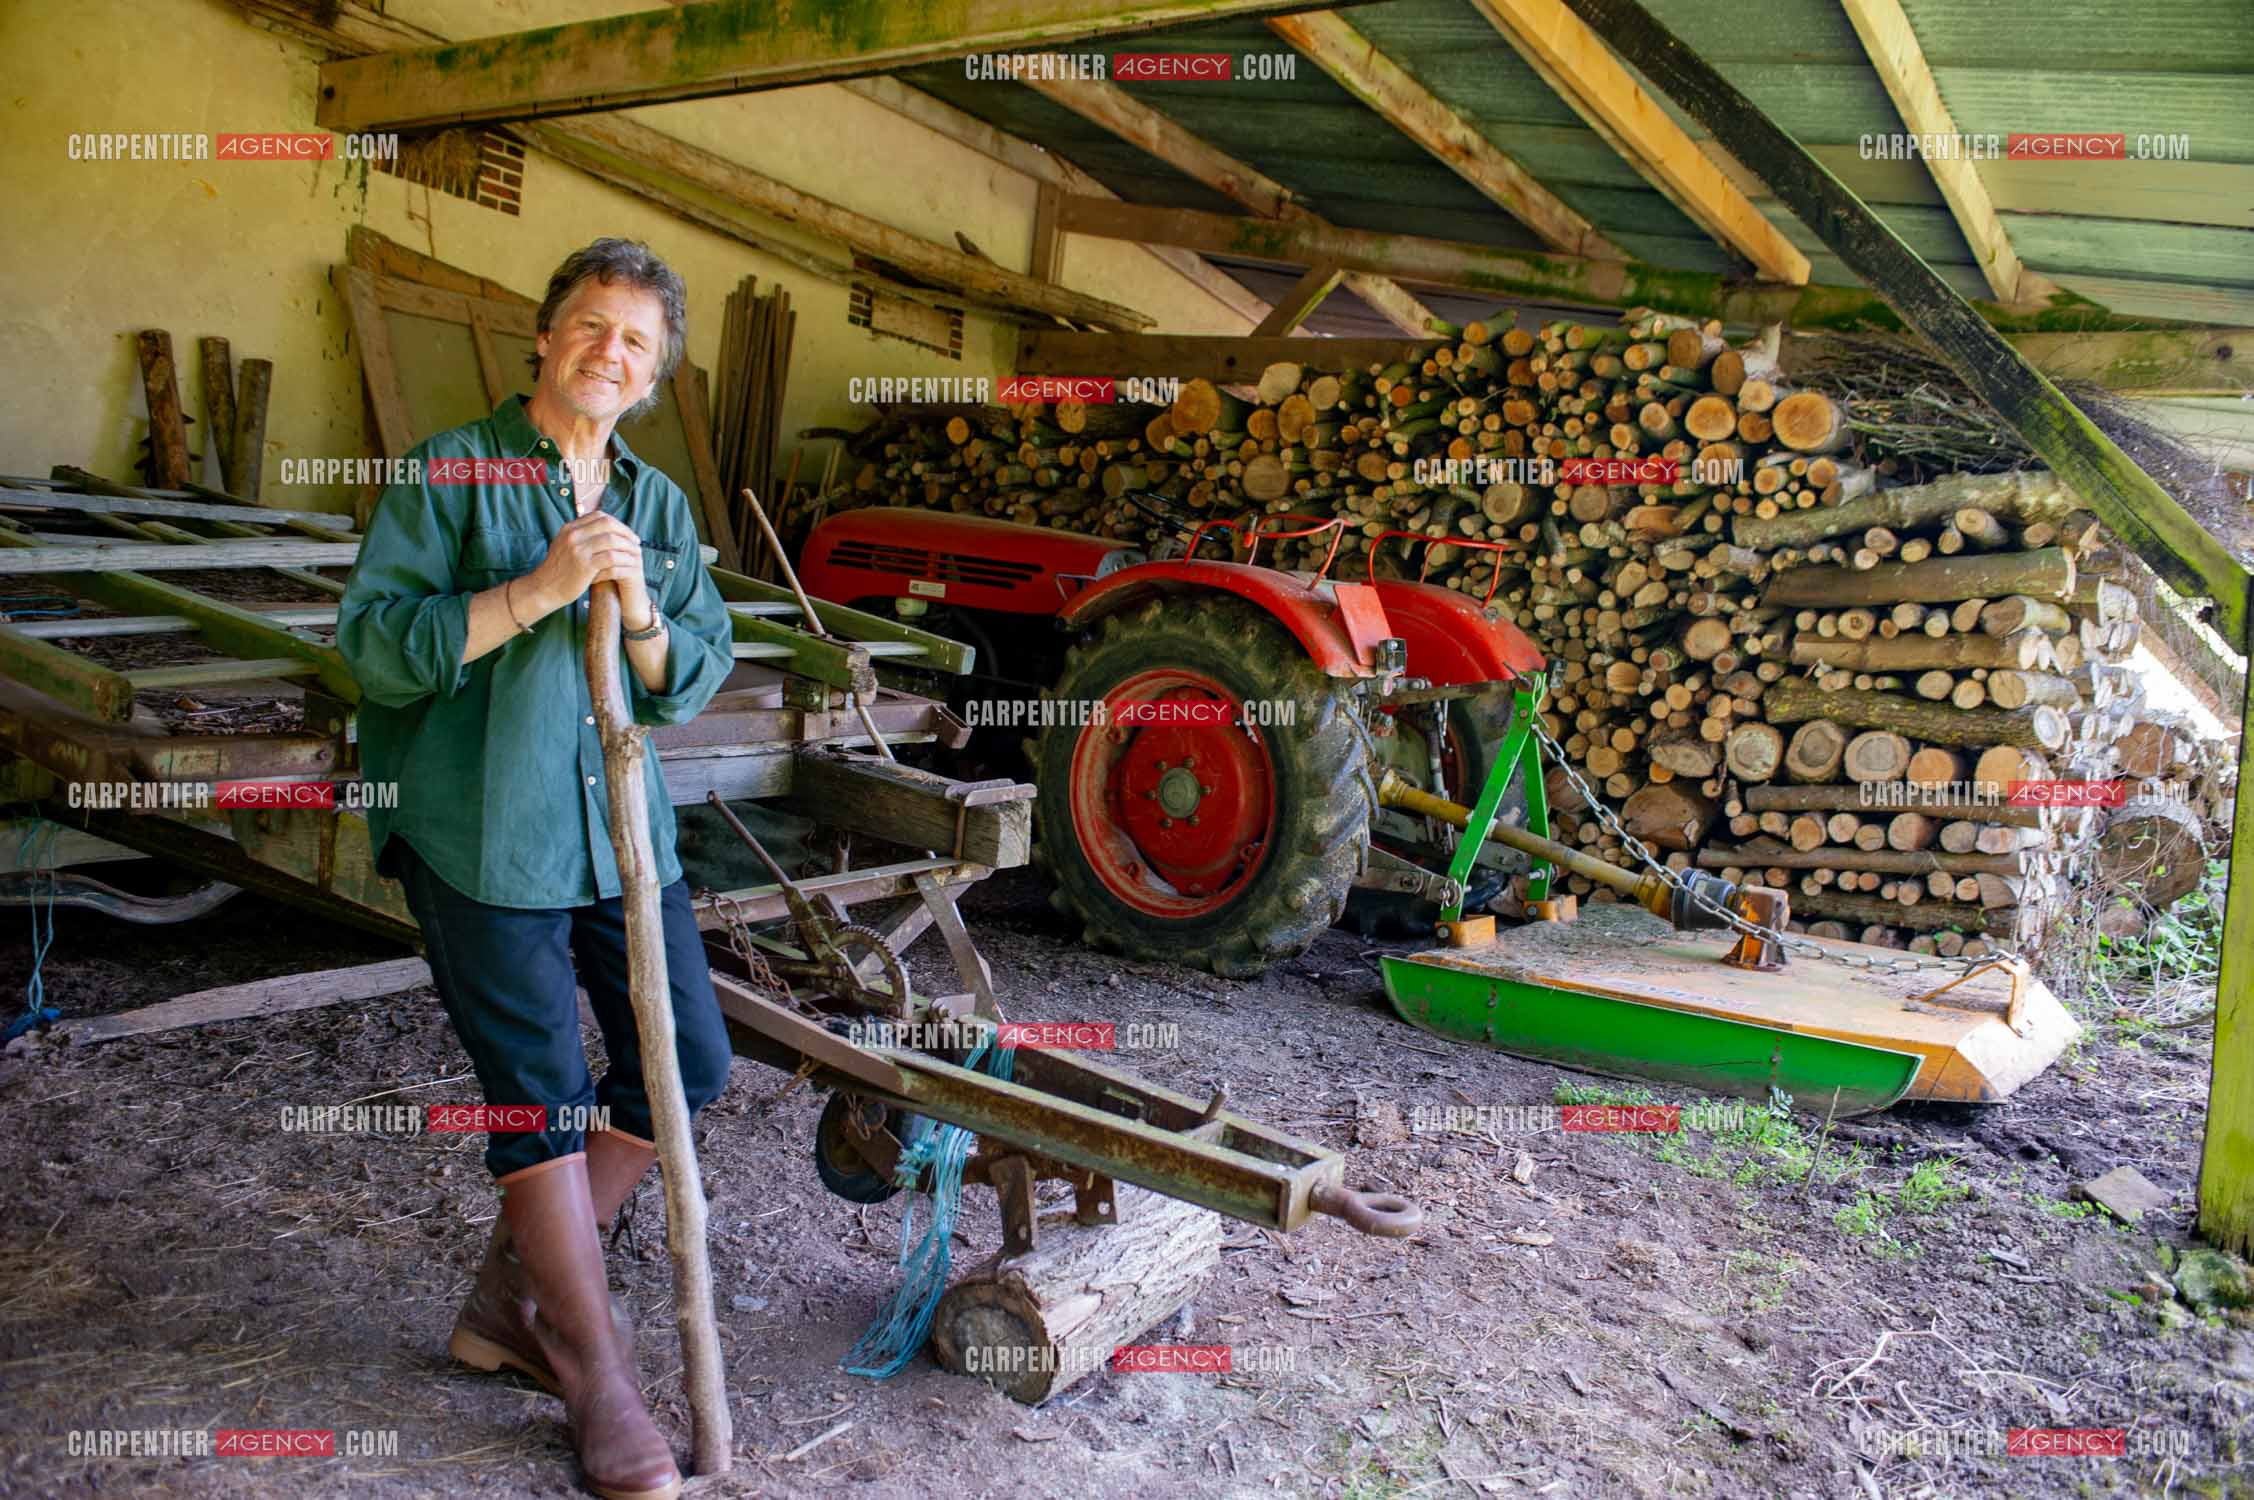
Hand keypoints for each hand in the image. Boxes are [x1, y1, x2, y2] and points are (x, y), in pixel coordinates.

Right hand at [525, 511, 654, 625]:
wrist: (544, 589)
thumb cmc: (558, 570)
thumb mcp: (565, 546)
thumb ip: (581, 537)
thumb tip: (602, 530)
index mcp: (569, 528)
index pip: (599, 516)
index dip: (617, 523)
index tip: (627, 533)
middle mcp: (573, 535)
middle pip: (608, 524)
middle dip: (626, 532)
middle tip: (637, 542)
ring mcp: (578, 549)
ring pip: (612, 539)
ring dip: (628, 546)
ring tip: (636, 554)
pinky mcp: (584, 565)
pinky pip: (611, 557)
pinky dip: (624, 559)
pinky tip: (630, 565)